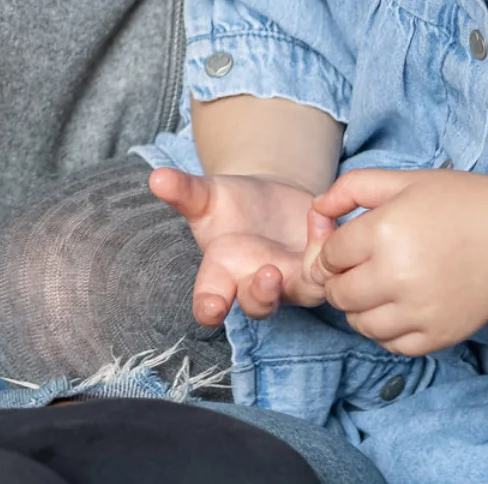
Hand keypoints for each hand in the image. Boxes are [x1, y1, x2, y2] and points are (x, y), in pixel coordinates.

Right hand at [150, 167, 326, 323]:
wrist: (271, 203)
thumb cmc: (230, 205)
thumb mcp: (206, 196)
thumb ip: (184, 191)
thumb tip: (157, 178)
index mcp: (221, 273)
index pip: (209, 300)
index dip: (210, 307)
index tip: (212, 308)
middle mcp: (255, 284)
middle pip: (258, 305)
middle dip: (262, 295)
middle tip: (268, 274)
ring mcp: (292, 281)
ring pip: (302, 293)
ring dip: (306, 277)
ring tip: (309, 246)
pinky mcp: (321, 268)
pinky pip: (330, 265)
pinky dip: (326, 240)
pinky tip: (318, 214)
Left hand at [306, 168, 487, 356]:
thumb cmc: (462, 204)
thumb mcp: (402, 181)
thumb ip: (349, 189)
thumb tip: (315, 211)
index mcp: (383, 233)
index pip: (327, 257)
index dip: (331, 250)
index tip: (349, 243)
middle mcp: (397, 276)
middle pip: (337, 293)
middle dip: (339, 279)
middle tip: (360, 266)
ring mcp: (420, 311)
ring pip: (359, 323)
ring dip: (359, 307)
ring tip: (379, 287)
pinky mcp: (440, 335)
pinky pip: (391, 345)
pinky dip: (385, 330)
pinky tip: (397, 308)